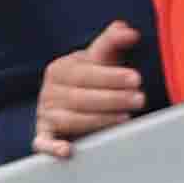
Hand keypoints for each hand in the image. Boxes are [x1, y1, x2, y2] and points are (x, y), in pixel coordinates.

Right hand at [31, 32, 155, 158]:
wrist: (67, 103)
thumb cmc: (90, 80)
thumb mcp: (99, 60)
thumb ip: (113, 42)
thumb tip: (130, 31)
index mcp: (61, 69)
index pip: (86, 73)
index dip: (112, 76)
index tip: (136, 78)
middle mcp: (50, 91)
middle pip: (81, 97)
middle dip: (112, 98)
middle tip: (140, 99)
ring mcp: (46, 114)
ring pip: (71, 120)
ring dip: (98, 120)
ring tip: (125, 118)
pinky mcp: (44, 136)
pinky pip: (44, 142)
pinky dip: (53, 147)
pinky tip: (68, 151)